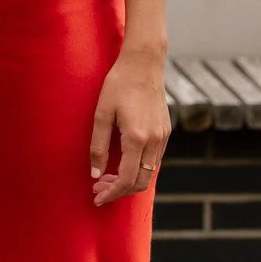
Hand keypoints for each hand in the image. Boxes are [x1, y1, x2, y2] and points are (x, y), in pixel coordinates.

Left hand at [90, 48, 169, 206]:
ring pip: (149, 173)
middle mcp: (154, 141)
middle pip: (140, 182)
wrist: (144, 63)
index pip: (126, 179)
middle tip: (98, 188)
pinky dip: (139, 169)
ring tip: (107, 177)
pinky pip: (154, 160)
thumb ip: (98, 145)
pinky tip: (123, 163)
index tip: (96, 197)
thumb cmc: (118, 84)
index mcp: (137, 138)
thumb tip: (94, 173)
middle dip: (119, 191)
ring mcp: (163, 137)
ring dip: (129, 181)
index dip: (111, 193)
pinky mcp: (166, 131)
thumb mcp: (101, 113)